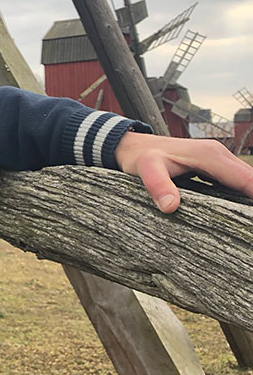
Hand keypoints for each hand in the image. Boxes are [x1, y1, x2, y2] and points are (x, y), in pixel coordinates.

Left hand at [114, 132, 252, 212]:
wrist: (133, 146)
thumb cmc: (141, 156)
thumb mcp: (146, 169)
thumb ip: (158, 185)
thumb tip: (170, 207)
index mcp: (211, 156)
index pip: (248, 180)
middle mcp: (220, 155)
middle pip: (251, 181)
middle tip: (251, 228)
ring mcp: (219, 161)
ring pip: (245, 182)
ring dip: (249, 200)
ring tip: (247, 224)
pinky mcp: (214, 169)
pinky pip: (235, 184)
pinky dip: (241, 197)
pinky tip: (239, 215)